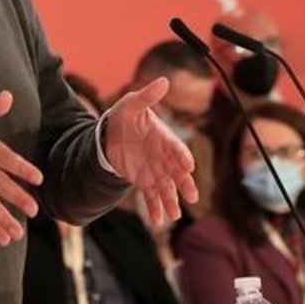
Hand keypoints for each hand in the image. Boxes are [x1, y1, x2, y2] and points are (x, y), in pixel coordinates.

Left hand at [104, 77, 197, 225]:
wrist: (112, 135)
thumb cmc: (126, 116)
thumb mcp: (132, 104)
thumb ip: (147, 96)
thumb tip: (163, 80)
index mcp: (164, 139)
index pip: (176, 148)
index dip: (182, 156)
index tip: (187, 166)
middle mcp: (164, 158)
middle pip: (177, 173)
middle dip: (185, 185)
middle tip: (192, 196)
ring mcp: (156, 172)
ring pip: (167, 189)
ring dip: (172, 202)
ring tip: (175, 215)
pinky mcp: (146, 182)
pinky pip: (152, 198)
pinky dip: (155, 210)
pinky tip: (158, 222)